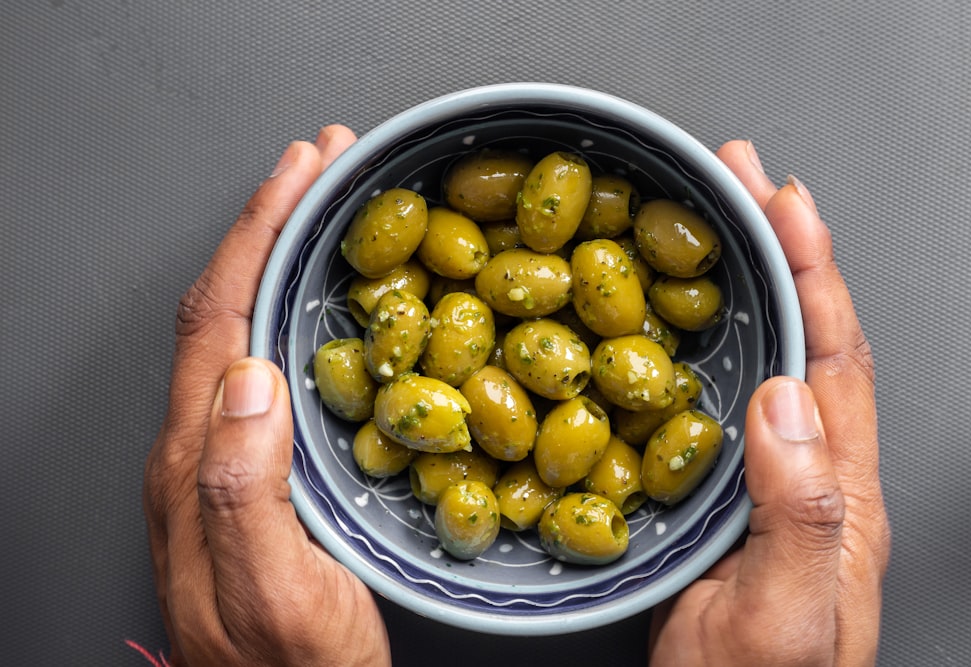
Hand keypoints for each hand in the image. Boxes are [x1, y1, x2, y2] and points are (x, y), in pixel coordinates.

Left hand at [143, 125, 391, 665]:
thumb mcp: (277, 597)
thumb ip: (246, 493)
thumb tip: (248, 378)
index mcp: (198, 462)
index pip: (218, 316)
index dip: (258, 231)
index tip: (303, 167)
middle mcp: (199, 447)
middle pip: (223, 304)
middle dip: (270, 217)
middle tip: (324, 160)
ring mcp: (223, 456)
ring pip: (240, 326)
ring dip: (279, 252)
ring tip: (327, 205)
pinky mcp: (253, 469)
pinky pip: (263, 360)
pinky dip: (292, 304)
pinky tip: (327, 297)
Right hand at [648, 142, 890, 665]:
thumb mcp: (784, 615)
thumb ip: (799, 513)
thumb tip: (783, 401)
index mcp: (836, 487)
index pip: (831, 354)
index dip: (811, 269)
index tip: (782, 198)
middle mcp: (809, 467)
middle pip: (804, 332)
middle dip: (780, 243)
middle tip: (741, 175)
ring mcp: (766, 474)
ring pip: (766, 354)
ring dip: (747, 277)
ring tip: (716, 215)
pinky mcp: (721, 489)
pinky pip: (721, 392)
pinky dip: (706, 335)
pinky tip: (679, 313)